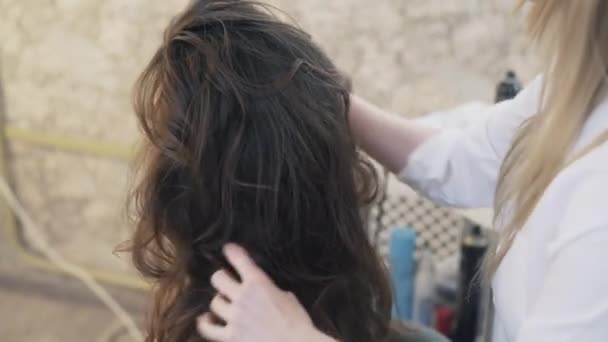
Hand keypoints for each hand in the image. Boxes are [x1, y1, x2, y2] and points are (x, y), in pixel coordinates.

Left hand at [197, 243, 334, 341]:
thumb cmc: (298, 323)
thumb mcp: (288, 298)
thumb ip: (271, 291)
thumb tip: (265, 291)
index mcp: (259, 283)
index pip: (240, 259)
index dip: (231, 251)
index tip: (228, 248)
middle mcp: (244, 296)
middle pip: (218, 279)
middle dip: (221, 278)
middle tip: (224, 282)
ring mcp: (235, 317)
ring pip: (214, 302)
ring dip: (219, 302)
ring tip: (223, 304)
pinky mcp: (230, 337)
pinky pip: (208, 329)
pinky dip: (205, 323)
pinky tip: (206, 320)